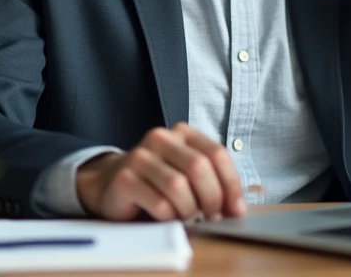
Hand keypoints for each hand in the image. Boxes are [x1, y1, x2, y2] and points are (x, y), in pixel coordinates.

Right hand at [75, 123, 246, 221]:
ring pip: (178, 186)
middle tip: (212, 218)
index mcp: (182, 133)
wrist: (111, 184)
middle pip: (199, 167)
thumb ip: (213, 182)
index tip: (236, 210)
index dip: (231, 184)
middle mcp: (161, 138)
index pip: (217, 153)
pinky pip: (158, 203)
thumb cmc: (157, 182)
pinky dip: (170, 217)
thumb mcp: (186, 174)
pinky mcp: (125, 179)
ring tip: (189, 218)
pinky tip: (168, 218)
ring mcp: (140, 156)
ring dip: (189, 210)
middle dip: (212, 199)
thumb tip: (239, 207)